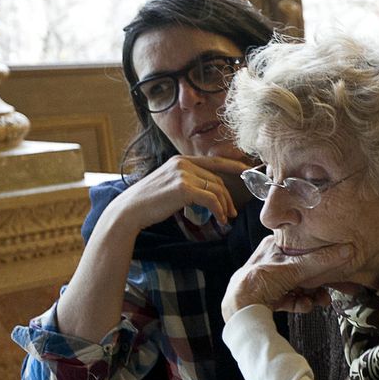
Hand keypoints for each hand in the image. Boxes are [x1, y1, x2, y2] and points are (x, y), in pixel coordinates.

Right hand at [110, 155, 249, 231]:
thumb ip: (188, 181)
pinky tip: (220, 219)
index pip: (214, 161)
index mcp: (180, 160)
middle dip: (228, 197)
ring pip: (216, 190)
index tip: (248, 172)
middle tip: (232, 212)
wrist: (129, 211)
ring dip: (225, 206)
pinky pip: (211, 199)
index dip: (234, 166)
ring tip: (226, 218)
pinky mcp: (183, 188)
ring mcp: (183, 174)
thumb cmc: (150, 202)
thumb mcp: (170, 184)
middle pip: (217, 179)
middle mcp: (182, 163)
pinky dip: (219, 211)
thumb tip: (210, 190)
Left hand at [222, 235, 353, 319]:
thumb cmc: (259, 281)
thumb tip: (346, 250)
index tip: (335, 265)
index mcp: (274, 245)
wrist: (239, 309)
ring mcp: (272, 280)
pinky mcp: (271, 296)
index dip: (320, 256)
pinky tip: (305, 305)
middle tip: (332, 289)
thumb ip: (320, 261)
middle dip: (319, 282)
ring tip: (321, 301)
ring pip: (300, 285)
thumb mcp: (293, 268)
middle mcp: (273, 260)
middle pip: (304, 269)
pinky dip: (300, 302)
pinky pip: (292, 298)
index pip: (303, 247)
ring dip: (312, 294)